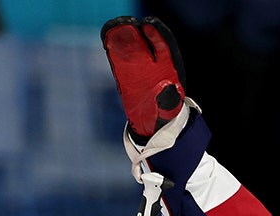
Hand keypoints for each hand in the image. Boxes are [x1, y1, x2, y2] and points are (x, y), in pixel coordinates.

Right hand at [101, 16, 185, 139]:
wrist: (153, 128)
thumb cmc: (165, 117)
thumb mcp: (169, 109)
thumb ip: (169, 98)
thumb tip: (168, 87)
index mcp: (168, 73)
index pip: (163, 49)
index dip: (157, 37)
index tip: (148, 27)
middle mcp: (153, 69)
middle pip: (145, 46)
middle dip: (138, 34)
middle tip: (128, 24)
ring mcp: (139, 72)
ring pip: (131, 51)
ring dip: (125, 39)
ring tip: (117, 27)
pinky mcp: (126, 78)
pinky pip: (120, 61)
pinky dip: (115, 50)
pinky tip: (109, 39)